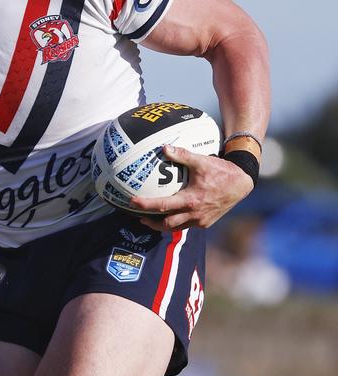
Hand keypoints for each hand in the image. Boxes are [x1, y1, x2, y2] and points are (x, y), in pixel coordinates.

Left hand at [128, 144, 254, 230]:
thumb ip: (182, 155)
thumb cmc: (222, 171)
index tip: (132, 202)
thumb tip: (164, 148)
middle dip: (151, 222)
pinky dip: (177, 223)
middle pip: (166, 225)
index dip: (145, 205)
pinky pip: (188, 225)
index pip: (162, 206)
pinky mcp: (206, 223)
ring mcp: (201, 221)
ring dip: (163, 225)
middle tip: (139, 216)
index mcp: (191, 200)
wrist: (242, 183)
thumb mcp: (201, 161)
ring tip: (152, 220)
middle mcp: (194, 214)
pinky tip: (172, 216)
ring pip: (177, 228)